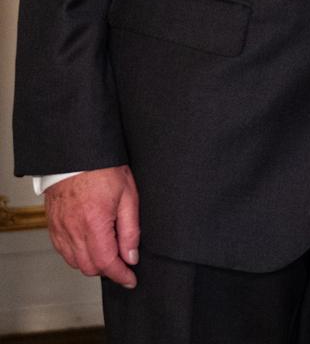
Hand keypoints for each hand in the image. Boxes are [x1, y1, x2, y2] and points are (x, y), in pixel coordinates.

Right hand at [44, 166, 139, 288]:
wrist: (77, 155)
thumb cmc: (104, 169)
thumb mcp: (128, 195)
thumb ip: (130, 229)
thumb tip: (131, 256)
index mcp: (94, 224)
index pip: (107, 263)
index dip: (121, 275)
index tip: (131, 279)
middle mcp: (73, 231)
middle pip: (90, 267)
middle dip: (109, 269)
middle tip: (124, 261)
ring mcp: (60, 230)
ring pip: (75, 262)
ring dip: (93, 263)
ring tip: (109, 250)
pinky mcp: (53, 227)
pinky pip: (64, 252)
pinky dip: (77, 255)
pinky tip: (90, 244)